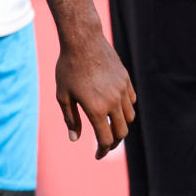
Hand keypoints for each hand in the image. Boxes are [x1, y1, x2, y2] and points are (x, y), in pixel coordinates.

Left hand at [56, 28, 135, 159]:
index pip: (105, 140)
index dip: (102, 151)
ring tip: (110, 125)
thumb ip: (70, 118)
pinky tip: (116, 108)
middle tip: (105, 144)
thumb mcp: (63, 95)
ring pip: (129, 117)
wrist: (82, 41)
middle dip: (113, 142)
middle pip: (121, 132)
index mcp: (96, 108)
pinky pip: (131, 101)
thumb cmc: (68, 67)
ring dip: (121, 125)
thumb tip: (75, 139)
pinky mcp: (126, 80)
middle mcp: (112, 102)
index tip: (97, 155)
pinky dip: (126, 108)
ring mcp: (122, 90)